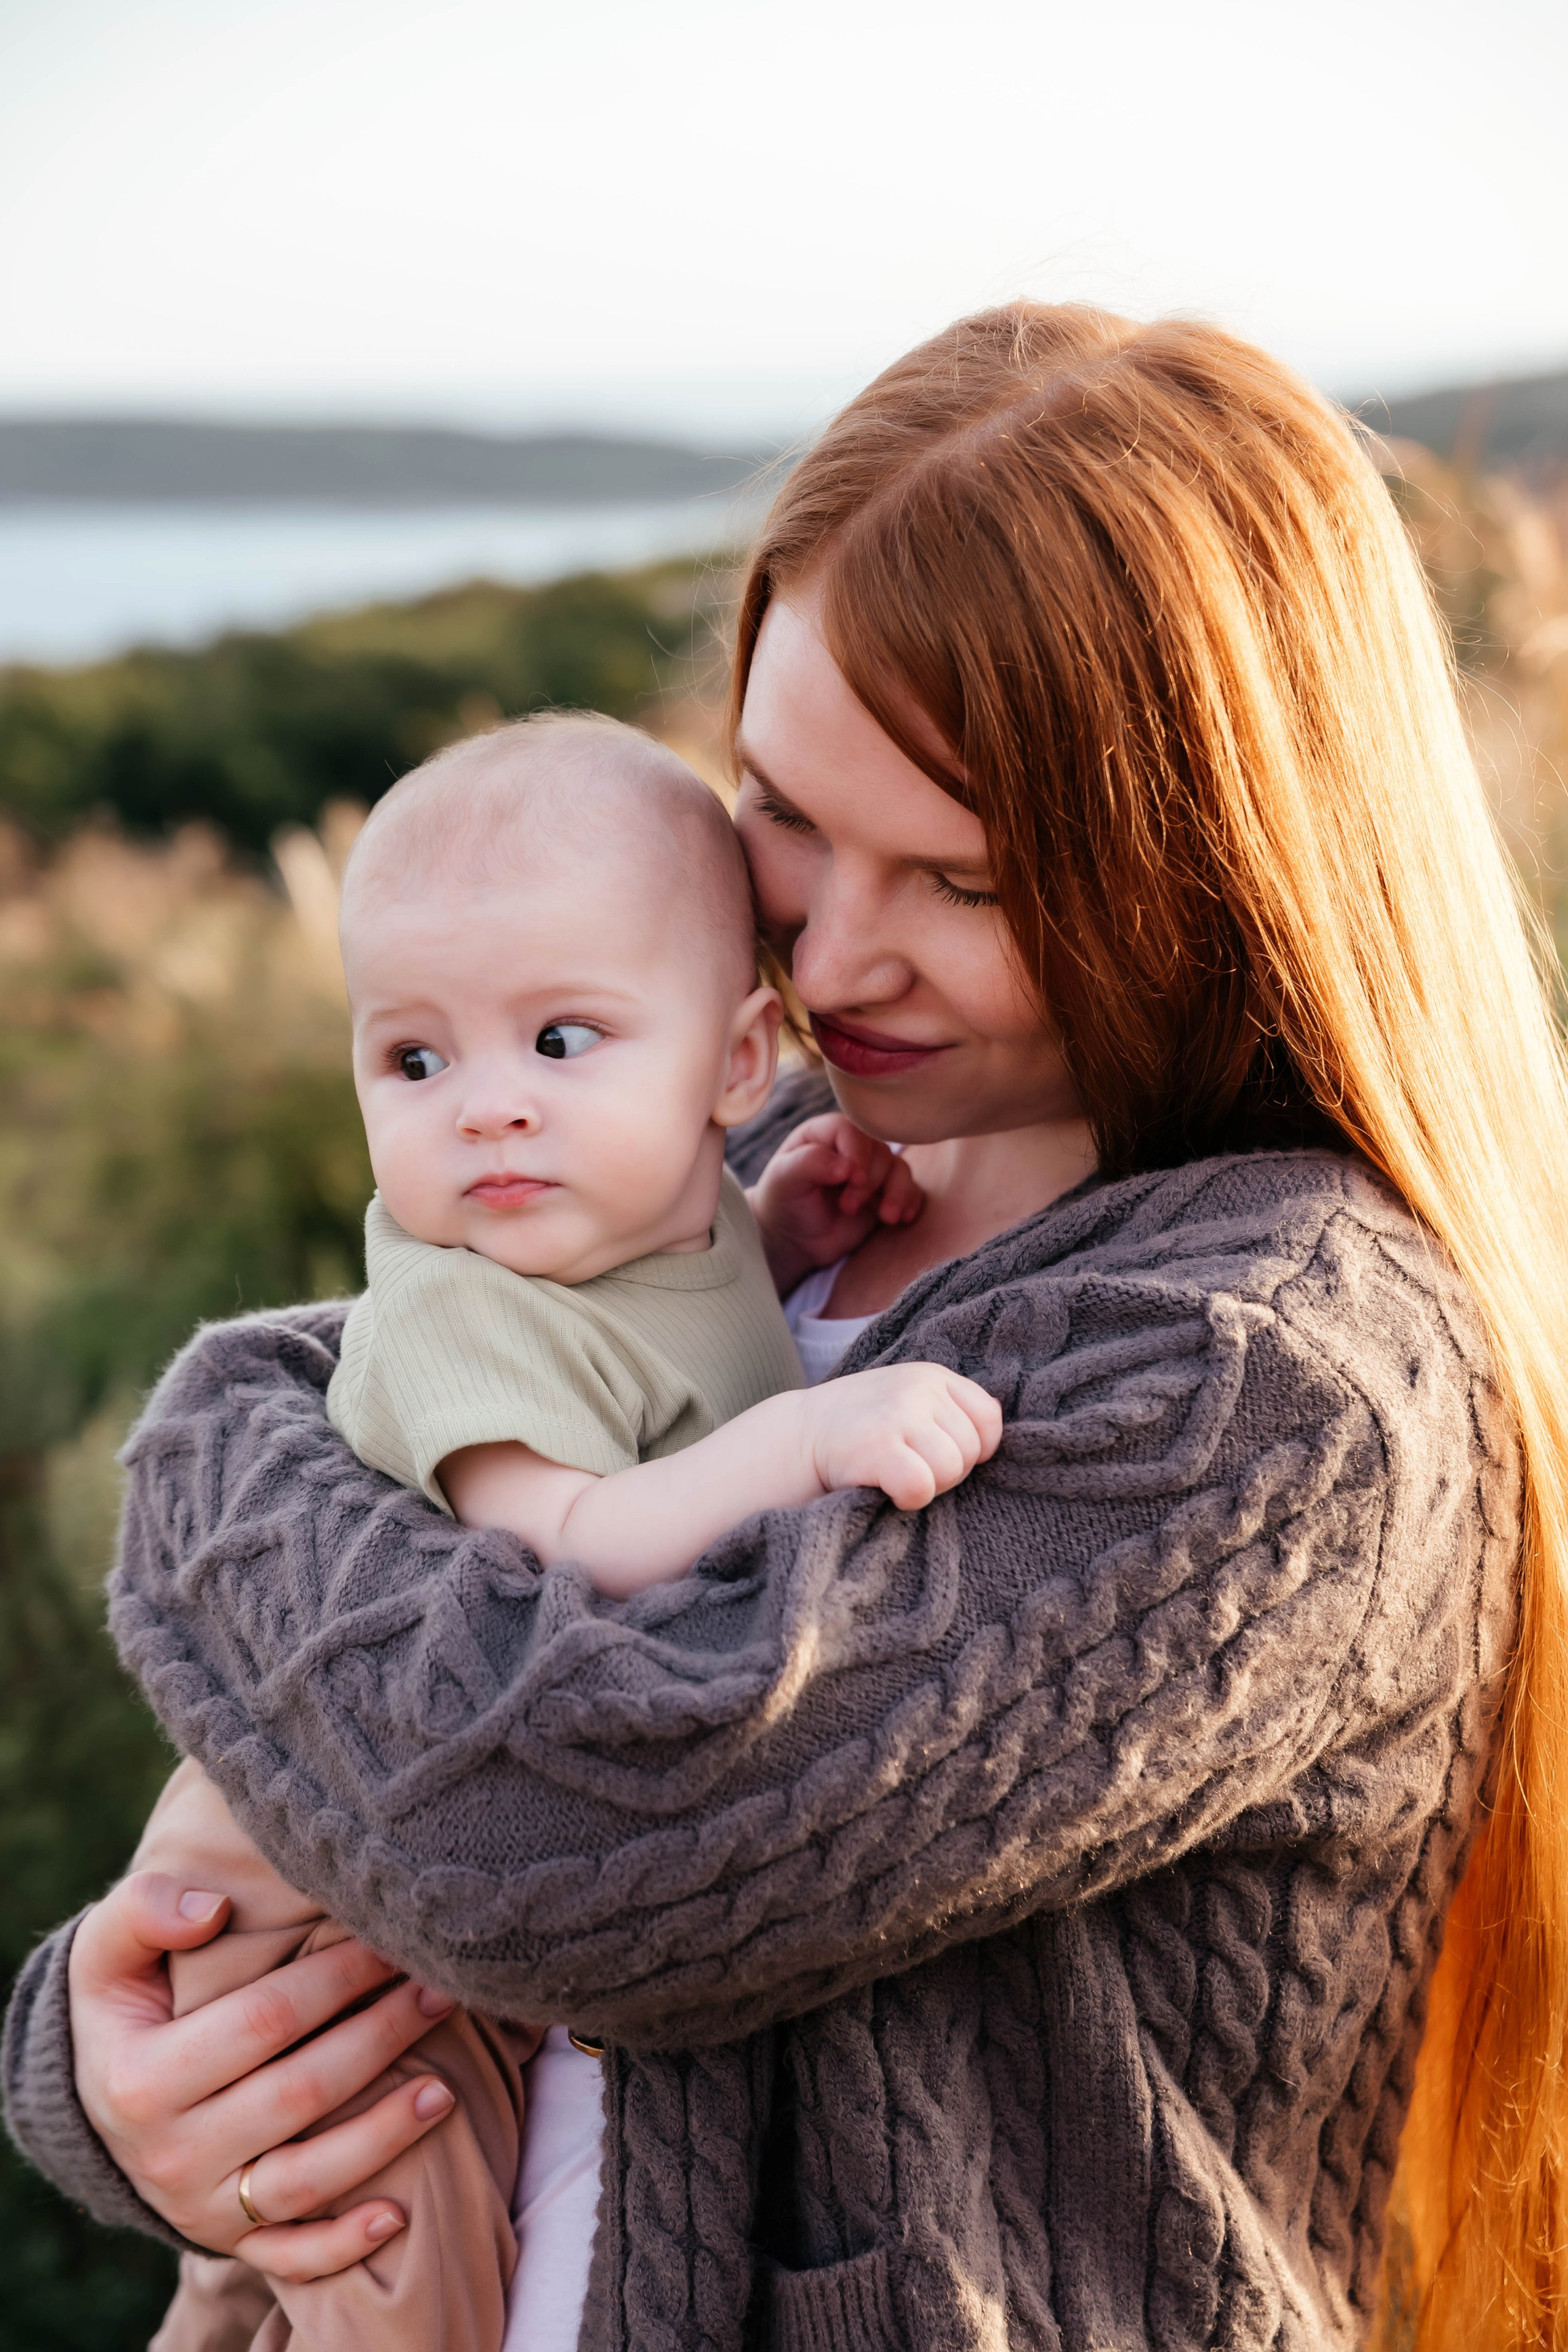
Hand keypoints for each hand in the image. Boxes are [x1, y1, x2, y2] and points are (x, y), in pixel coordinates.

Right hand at [69, 1869, 459, 2280]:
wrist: (97, 2101)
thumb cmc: (125, 2007)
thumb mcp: (107, 1953)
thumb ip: (144, 1912)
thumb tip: (210, 1910)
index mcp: (142, 2079)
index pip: (263, 2020)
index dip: (335, 1977)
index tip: (388, 1941)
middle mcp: (172, 2153)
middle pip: (301, 2093)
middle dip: (381, 2037)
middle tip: (440, 1993)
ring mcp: (202, 2207)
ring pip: (307, 2180)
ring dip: (385, 2135)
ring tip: (447, 2088)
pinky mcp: (229, 2242)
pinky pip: (290, 2257)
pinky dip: (343, 2245)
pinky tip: (396, 2215)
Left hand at [748, 1113, 922, 1293]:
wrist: (795, 1240)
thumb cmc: (784, 1203)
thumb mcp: (783, 1180)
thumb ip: (809, 1163)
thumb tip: (847, 1166)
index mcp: (824, 1134)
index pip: (851, 1129)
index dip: (857, 1152)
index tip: (853, 1179)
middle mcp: (852, 1148)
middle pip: (879, 1150)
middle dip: (870, 1181)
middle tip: (847, 1207)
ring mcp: (872, 1171)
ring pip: (899, 1169)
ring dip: (897, 1192)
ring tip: (887, 1217)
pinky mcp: (885, 1194)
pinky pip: (910, 1190)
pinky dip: (909, 1202)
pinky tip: (901, 1219)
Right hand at [803, 1361, 1001, 1508]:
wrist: (791, 1440)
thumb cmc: (855, 1431)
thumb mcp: (905, 1403)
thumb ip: (946, 1411)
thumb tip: (995, 1430)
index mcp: (932, 1376)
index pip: (988, 1417)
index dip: (972, 1449)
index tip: (937, 1457)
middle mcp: (920, 1387)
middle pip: (970, 1451)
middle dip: (945, 1473)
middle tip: (904, 1468)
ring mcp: (899, 1412)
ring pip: (950, 1470)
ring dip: (925, 1486)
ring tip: (892, 1475)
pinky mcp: (878, 1443)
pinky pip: (921, 1487)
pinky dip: (906, 1499)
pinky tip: (882, 1487)